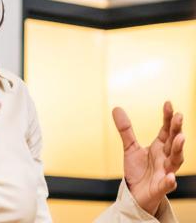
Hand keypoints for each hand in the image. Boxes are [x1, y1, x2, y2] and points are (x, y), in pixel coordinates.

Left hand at [113, 101, 184, 215]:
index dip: (168, 118)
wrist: (136, 194)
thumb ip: (126, 130)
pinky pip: (167, 184)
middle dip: (177, 129)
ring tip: (181, 138)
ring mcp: (165, 172)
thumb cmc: (138, 170)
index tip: (168, 103)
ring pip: (176, 160)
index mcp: (160, 147)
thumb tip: (116, 108)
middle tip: (179, 116)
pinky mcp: (160, 187)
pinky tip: (171, 177)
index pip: (166, 130)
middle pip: (174, 142)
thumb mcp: (130, 147)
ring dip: (179, 149)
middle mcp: (166, 158)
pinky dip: (169, 181)